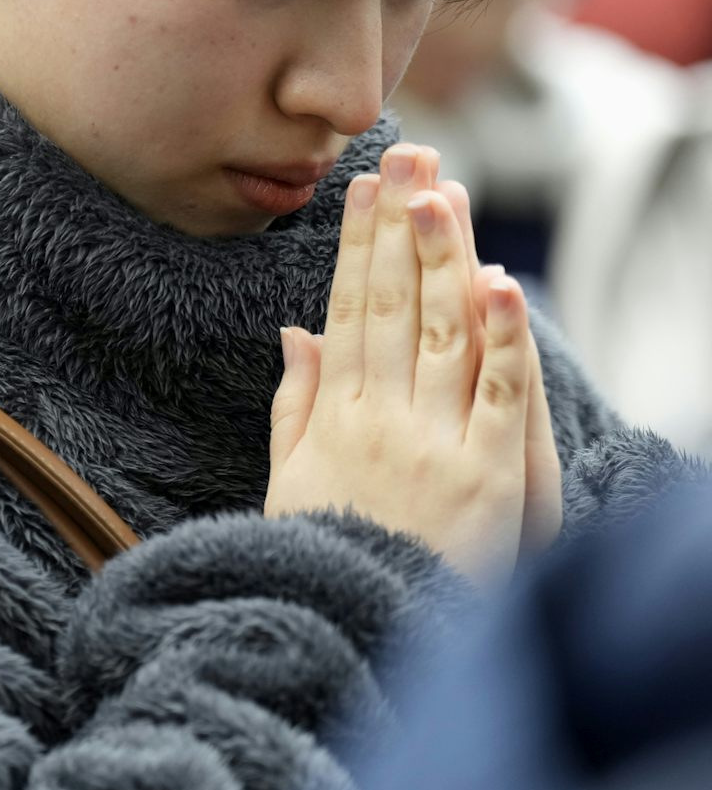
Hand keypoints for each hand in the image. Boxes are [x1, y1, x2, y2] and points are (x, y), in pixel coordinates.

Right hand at [267, 144, 542, 579]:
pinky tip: (498, 285)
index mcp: (332, 416)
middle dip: (397, 227)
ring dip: (440, 258)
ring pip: (438, 334)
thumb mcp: (289, 480)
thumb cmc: (324, 559)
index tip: (363, 188)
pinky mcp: (485, 478)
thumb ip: (295, 403)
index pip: (347, 310)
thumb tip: (296, 331)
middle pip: (389, 305)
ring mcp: (432, 444)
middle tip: (405, 156)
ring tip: (441, 191)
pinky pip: (497, 397)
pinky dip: (502, 340)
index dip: (356, 245)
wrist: (354, 633)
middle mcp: (378, 419)